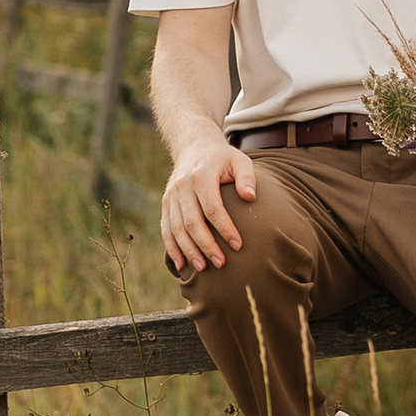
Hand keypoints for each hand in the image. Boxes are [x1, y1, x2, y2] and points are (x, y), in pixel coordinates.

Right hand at [161, 136, 256, 278]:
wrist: (195, 147)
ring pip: (176, 228)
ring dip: (189, 251)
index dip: (225, 229)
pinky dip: (172, 248)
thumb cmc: (223, 159)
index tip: (238, 245)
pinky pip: (166, 229)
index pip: (212, 208)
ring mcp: (171, 195)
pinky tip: (182, 265)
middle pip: (192, 222)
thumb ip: (246, 177)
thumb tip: (250, 197)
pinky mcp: (166, 203)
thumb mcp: (239, 160)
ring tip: (203, 268)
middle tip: (221, 263)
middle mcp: (182, 186)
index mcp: (201, 175)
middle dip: (206, 245)